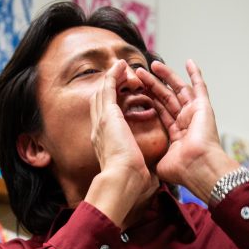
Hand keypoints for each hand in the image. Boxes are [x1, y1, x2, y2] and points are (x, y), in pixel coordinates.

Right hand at [83, 60, 154, 227]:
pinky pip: (108, 88)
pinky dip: (114, 76)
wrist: (121, 180)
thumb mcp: (133, 173)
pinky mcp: (107, 114)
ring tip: (120, 67)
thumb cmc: (128, 182)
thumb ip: (138, 169)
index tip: (120, 101)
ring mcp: (101, 120)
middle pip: (101, 102)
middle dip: (110, 88)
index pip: (107, 120)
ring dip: (111, 78)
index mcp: (105, 143)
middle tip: (119, 76)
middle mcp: (99, 130)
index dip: (113, 107)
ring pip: (103, 92)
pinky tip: (120, 66)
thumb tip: (150, 179)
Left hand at [136, 60, 237, 199]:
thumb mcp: (161, 162)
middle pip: (166, 98)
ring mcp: (195, 114)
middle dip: (152, 85)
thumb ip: (154, 157)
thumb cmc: (182, 169)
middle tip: (139, 73)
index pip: (161, 112)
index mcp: (177, 135)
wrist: (198, 167)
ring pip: (178, 90)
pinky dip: (195, 74)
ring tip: (152, 64)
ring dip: (166, 76)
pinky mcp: (203, 107)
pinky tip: (188, 62)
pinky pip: (200, 87)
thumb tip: (144, 163)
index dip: (150, 100)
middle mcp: (186, 122)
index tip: (138, 90)